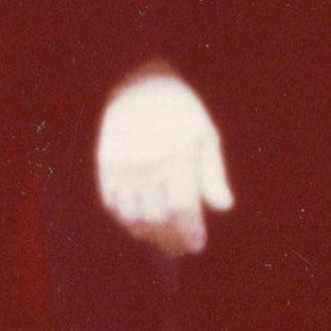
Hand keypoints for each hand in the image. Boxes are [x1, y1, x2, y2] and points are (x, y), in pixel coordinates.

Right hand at [93, 66, 227, 256]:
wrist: (138, 83)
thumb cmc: (180, 111)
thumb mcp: (205, 136)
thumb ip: (214, 174)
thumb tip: (224, 207)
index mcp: (177, 156)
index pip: (181, 209)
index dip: (188, 233)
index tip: (196, 245)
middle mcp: (148, 164)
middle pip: (156, 218)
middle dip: (170, 240)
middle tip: (180, 248)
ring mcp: (123, 166)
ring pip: (132, 216)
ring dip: (148, 234)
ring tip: (161, 238)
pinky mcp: (105, 165)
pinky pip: (112, 204)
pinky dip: (125, 219)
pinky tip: (139, 221)